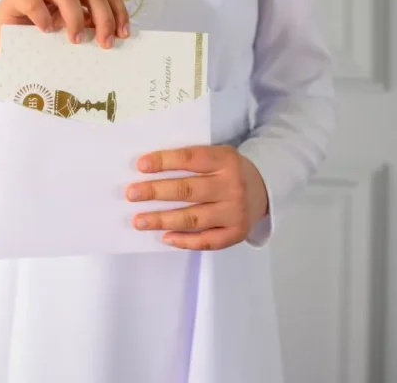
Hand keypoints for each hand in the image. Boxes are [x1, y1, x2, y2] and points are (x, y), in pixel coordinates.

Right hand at [0, 0, 129, 53]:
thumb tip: (116, 36)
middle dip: (103, 17)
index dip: (117, 10)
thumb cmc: (43, 28)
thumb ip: (91, 25)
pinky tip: (47, 31)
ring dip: (76, 18)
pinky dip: (43, 16)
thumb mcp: (72, 26)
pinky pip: (32, 1)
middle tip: (104, 43)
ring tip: (76, 40)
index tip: (123, 34)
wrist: (6, 31)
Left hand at [126, 145, 268, 250]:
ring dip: (162, 220)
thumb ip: (192, 161)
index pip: (191, 159)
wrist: (264, 190)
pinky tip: (164, 237)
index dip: (165, 161)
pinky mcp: (236, 233)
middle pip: (188, 190)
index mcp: (226, 160)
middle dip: (156, 192)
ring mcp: (235, 212)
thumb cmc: (228, 171)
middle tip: (132, 194)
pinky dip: (184, 241)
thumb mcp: (217, 156)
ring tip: (139, 220)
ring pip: (193, 218)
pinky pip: (206, 241)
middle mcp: (232, 186)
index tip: (141, 165)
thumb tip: (148, 170)